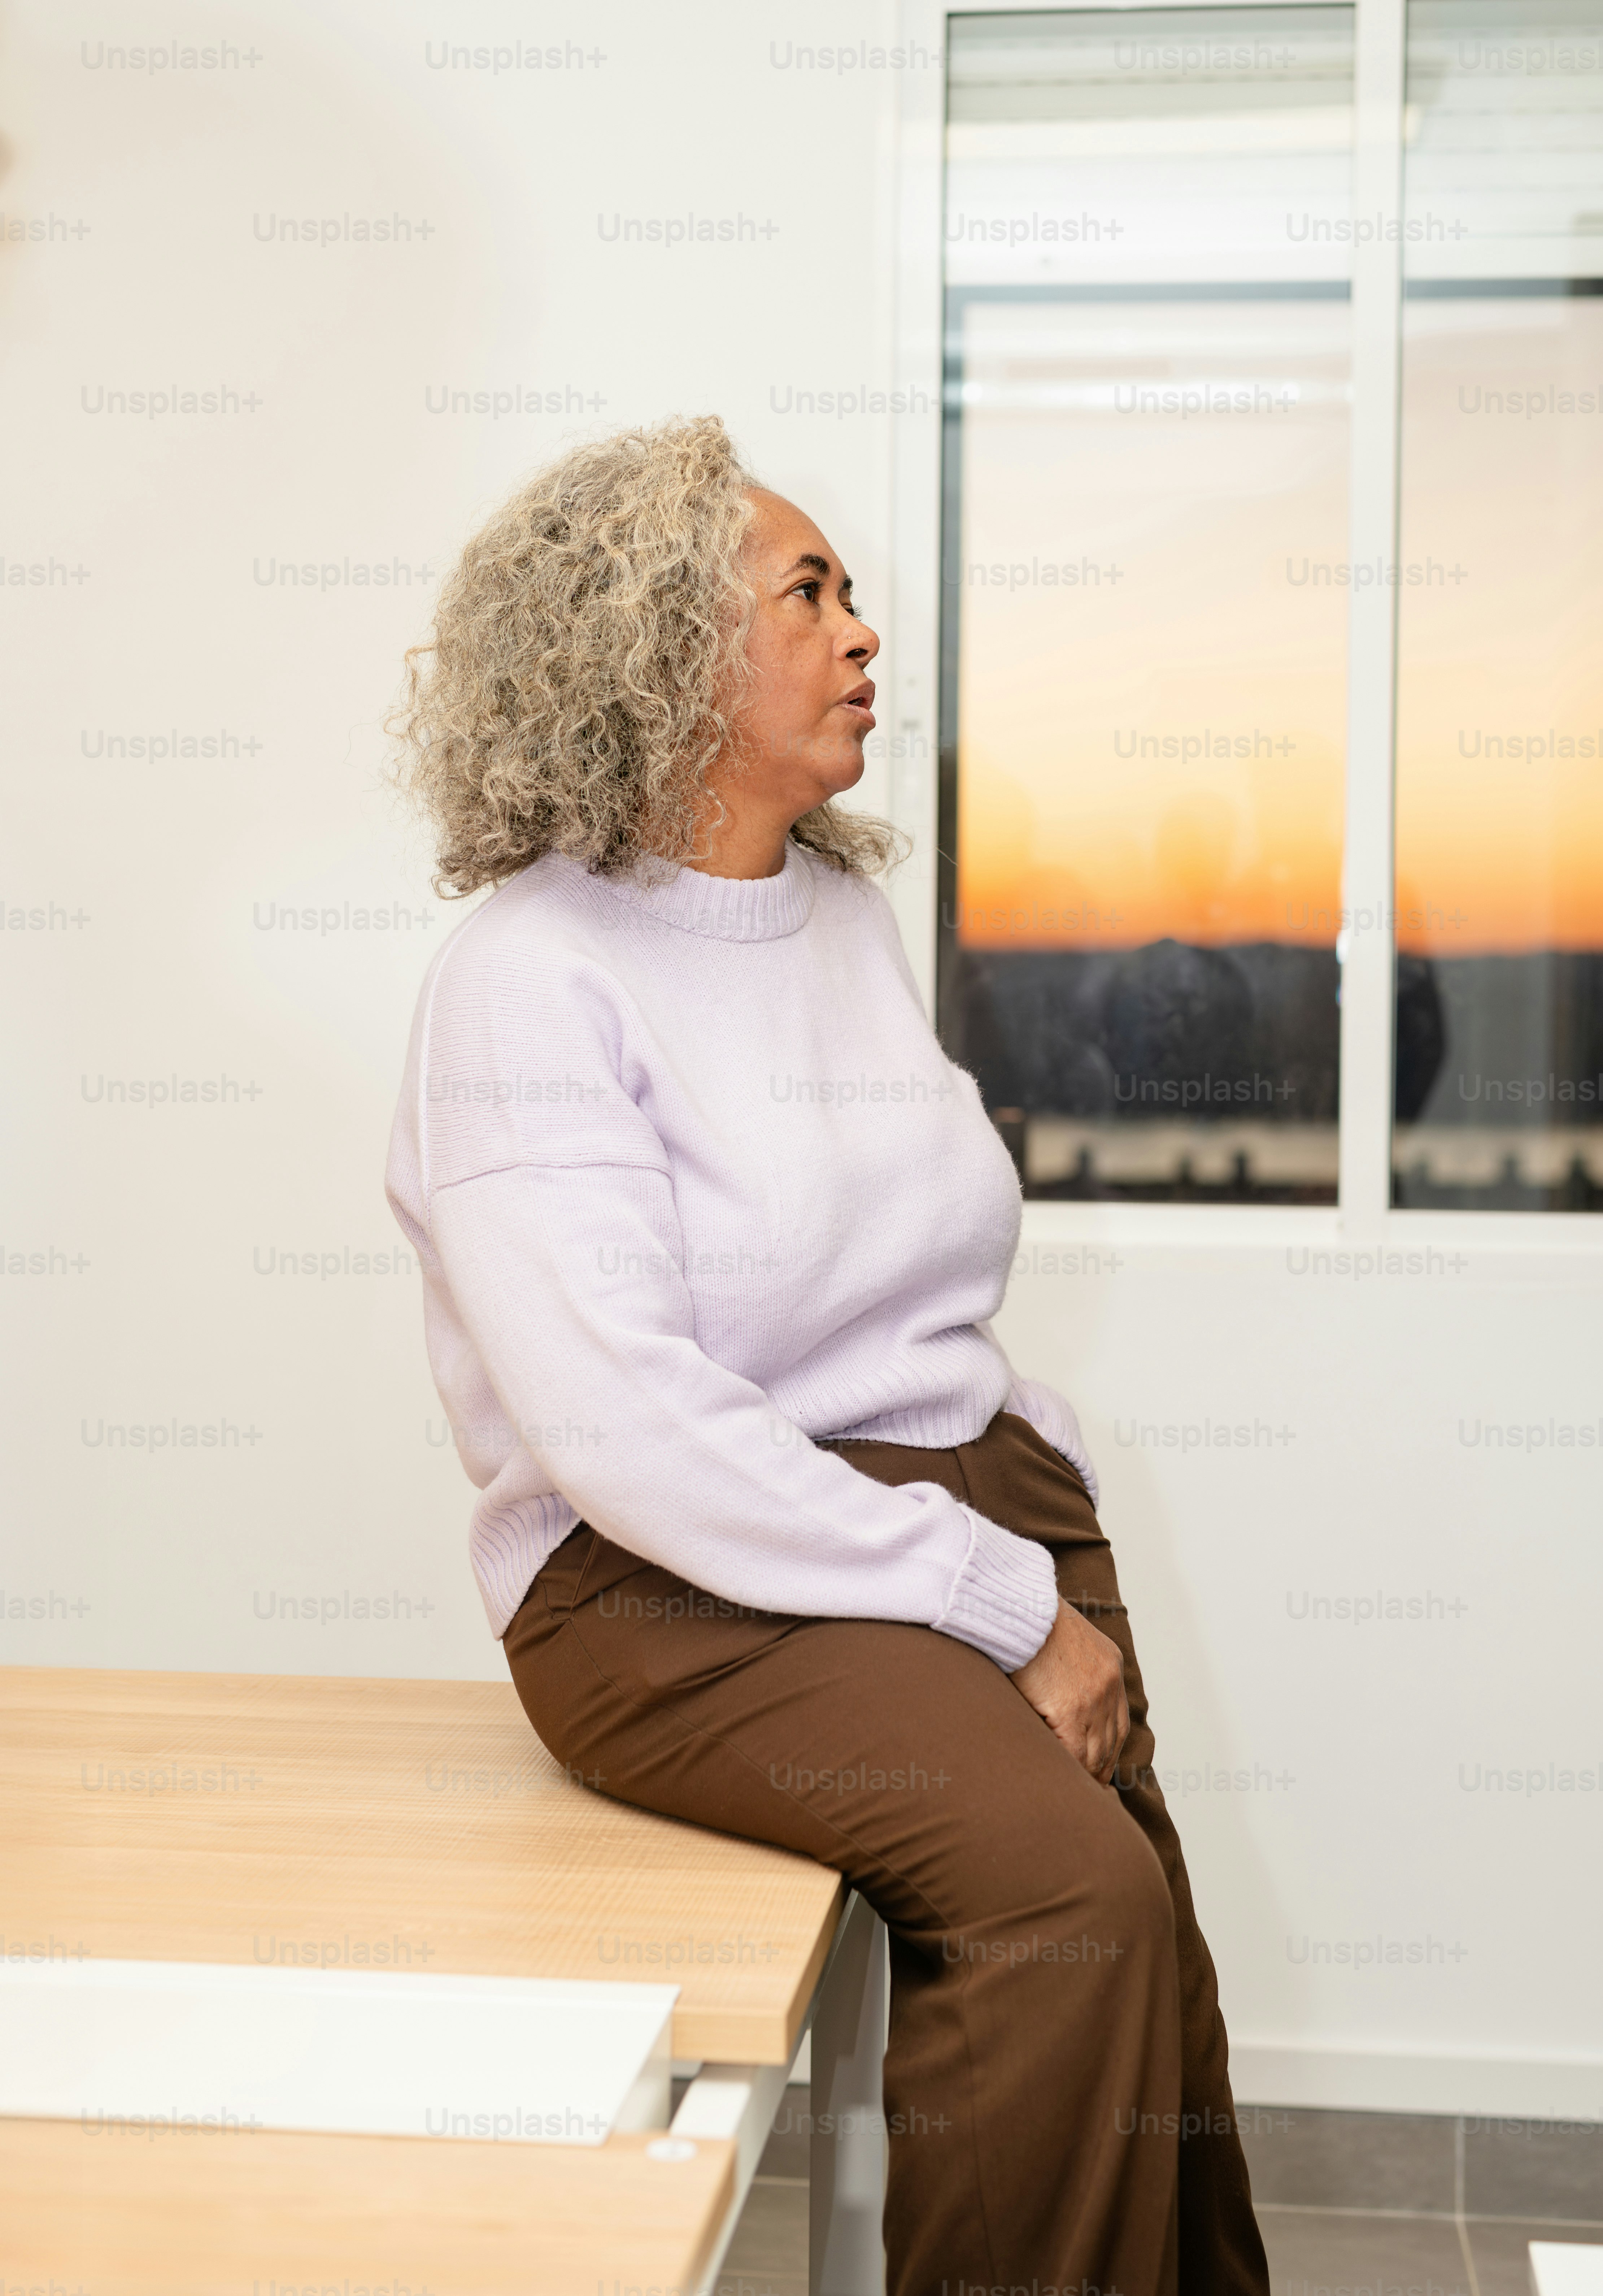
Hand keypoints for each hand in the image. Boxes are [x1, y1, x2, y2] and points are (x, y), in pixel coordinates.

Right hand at [1009, 1599, 1129, 1783]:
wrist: (1018, 1606)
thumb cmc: (1028, 1620)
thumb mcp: (1063, 1638)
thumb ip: (1070, 1667)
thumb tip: (1055, 1693)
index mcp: (1109, 1665)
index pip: (1118, 1722)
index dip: (1107, 1749)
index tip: (1097, 1768)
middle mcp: (1110, 1684)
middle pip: (1111, 1742)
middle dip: (1100, 1768)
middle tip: (1089, 1792)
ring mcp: (1095, 1699)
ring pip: (1096, 1753)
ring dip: (1086, 1774)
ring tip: (1072, 1791)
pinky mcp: (1072, 1710)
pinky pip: (1075, 1753)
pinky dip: (1070, 1770)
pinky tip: (1058, 1780)